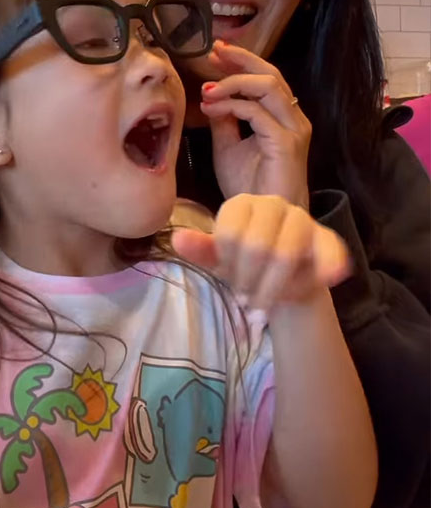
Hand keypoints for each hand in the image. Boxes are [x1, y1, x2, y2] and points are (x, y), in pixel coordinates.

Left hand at [172, 193, 349, 310]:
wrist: (285, 281)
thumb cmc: (246, 265)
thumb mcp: (219, 261)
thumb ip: (200, 250)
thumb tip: (177, 240)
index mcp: (241, 203)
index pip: (229, 234)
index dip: (228, 264)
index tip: (229, 279)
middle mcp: (273, 203)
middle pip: (257, 246)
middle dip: (249, 281)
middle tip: (247, 299)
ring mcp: (302, 219)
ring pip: (286, 255)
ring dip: (274, 289)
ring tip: (265, 304)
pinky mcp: (328, 238)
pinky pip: (329, 253)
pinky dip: (325, 270)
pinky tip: (322, 281)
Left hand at [199, 41, 311, 207]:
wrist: (261, 220)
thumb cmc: (247, 187)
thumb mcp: (227, 146)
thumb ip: (224, 119)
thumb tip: (210, 95)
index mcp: (282, 117)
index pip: (266, 77)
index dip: (242, 62)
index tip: (216, 52)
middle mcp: (293, 119)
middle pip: (271, 74)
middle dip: (241, 59)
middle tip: (214, 52)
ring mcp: (293, 130)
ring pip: (268, 86)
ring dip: (233, 82)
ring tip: (208, 89)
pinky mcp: (287, 143)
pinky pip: (257, 112)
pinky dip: (231, 105)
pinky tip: (211, 108)